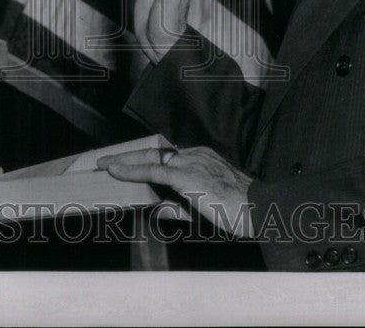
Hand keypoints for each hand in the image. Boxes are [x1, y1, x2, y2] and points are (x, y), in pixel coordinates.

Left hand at [97, 145, 253, 237]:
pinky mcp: (186, 175)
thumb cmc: (237, 211)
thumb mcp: (203, 208)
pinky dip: (131, 170)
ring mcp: (190, 163)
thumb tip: (156, 211)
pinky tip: (116, 170)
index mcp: (202, 159)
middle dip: (130, 156)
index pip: (167, 157)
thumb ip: (178, 208)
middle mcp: (195, 155)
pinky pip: (152, 171)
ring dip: (126, 161)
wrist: (258, 210)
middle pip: (155, 153)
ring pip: (150, 158)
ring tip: (105, 165)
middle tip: (108, 161)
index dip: (145, 160)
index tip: (129, 163)